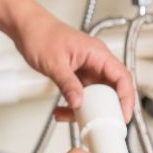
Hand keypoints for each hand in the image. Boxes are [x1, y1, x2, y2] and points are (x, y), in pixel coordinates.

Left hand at [13, 10, 134, 121]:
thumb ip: (68, 84)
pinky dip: (73, 104)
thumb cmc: (41, 34)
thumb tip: (78, 103)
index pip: (121, 77)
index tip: (123, 114)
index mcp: (97, 53)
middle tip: (100, 123)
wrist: (26, 28)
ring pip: (95, 95)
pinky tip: (62, 110)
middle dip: (106, 108)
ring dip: (85, 109)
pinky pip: (81, 94)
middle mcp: (95, 61)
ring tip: (71, 117)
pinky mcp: (76, 74)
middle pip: (111, 89)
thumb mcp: (55, 63)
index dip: (126, 97)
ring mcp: (86, 68)